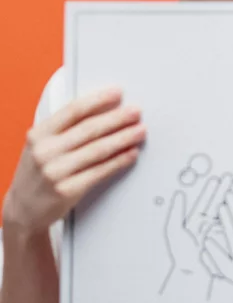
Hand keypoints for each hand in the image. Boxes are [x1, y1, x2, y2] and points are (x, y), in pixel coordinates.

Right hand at [3, 88, 144, 236]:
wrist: (23, 209)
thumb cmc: (36, 173)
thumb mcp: (41, 145)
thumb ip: (64, 129)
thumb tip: (101, 111)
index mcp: (39, 134)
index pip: (73, 110)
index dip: (98, 100)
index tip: (117, 94)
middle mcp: (45, 151)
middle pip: (89, 129)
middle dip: (117, 119)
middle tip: (135, 112)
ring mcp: (55, 172)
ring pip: (98, 150)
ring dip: (123, 138)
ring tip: (139, 131)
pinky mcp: (67, 190)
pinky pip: (100, 171)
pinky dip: (119, 161)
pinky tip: (130, 154)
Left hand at [159, 179, 231, 294]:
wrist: (193, 277)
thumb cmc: (182, 256)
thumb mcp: (174, 232)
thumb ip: (176, 212)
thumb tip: (179, 192)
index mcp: (194, 222)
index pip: (204, 203)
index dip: (210, 191)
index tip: (217, 179)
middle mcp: (206, 226)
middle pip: (217, 205)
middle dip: (224, 191)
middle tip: (232, 178)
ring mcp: (217, 234)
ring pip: (226, 214)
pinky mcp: (226, 241)